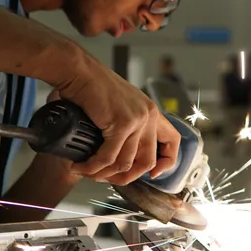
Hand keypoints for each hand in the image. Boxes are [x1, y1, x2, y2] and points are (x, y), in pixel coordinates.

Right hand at [53, 51, 180, 185]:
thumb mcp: (118, 105)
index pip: (172, 140)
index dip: (167, 162)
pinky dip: (92, 166)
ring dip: (103, 174)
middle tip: (106, 178)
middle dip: (126, 177)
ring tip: (86, 172)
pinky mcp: (121, 124)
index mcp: (150, 111)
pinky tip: (80, 166)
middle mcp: (148, 115)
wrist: (79, 71)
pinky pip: (108, 157)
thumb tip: (115, 157)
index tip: (154, 174)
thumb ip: (124, 126)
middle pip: (147, 161)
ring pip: (125, 163)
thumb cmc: (91, 86)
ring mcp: (137, 120)